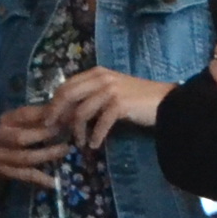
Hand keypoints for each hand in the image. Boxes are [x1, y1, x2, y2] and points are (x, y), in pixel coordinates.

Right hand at [0, 102, 70, 189]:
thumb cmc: (7, 131)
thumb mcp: (16, 119)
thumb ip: (36, 116)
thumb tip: (64, 112)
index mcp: (5, 120)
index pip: (23, 115)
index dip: (43, 115)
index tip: (62, 115)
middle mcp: (0, 138)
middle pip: (21, 138)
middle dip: (45, 135)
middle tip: (65, 132)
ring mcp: (1, 157)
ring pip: (25, 158)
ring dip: (47, 155)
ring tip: (65, 149)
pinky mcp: (5, 172)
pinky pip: (25, 176)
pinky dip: (41, 179)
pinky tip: (55, 182)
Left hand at [56, 69, 171, 146]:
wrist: (167, 102)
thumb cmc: (138, 99)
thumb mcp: (111, 92)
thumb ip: (91, 96)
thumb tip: (66, 113)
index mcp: (97, 73)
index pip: (66, 85)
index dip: (54, 103)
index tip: (49, 119)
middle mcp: (102, 78)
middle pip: (68, 95)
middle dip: (56, 114)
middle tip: (52, 130)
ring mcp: (111, 90)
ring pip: (82, 112)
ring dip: (77, 130)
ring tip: (79, 142)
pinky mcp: (119, 104)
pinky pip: (100, 123)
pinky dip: (95, 136)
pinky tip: (94, 144)